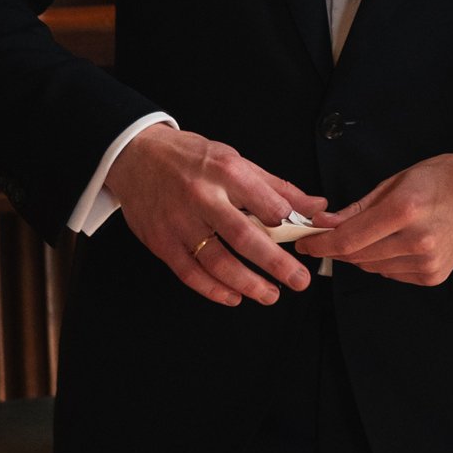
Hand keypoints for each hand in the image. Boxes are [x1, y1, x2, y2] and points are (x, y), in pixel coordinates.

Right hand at [105, 124, 332, 306]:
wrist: (136, 156)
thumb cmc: (191, 158)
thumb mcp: (236, 160)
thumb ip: (276, 187)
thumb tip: (316, 206)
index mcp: (225, 171)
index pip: (263, 200)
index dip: (286, 220)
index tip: (304, 235)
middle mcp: (202, 196)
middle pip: (242, 236)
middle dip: (274, 262)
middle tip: (297, 280)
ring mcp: (179, 222)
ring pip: (216, 261)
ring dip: (246, 283)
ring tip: (269, 295)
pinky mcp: (161, 241)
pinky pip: (189, 272)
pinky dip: (212, 289)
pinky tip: (233, 296)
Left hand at [296, 152, 452, 286]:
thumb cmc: (443, 178)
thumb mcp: (397, 181)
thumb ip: (359, 208)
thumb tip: (324, 225)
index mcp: (406, 209)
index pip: (349, 238)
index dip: (320, 244)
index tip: (305, 242)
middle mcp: (418, 240)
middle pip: (357, 256)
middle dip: (337, 247)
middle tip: (326, 237)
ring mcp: (428, 262)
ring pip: (372, 267)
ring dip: (361, 254)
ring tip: (370, 234)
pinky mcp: (433, 276)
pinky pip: (392, 273)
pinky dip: (383, 261)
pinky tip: (395, 243)